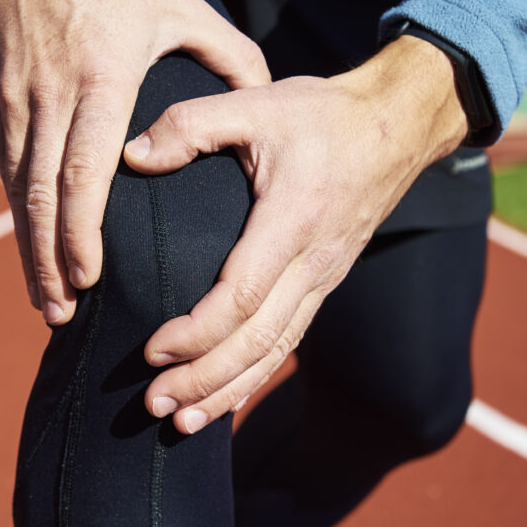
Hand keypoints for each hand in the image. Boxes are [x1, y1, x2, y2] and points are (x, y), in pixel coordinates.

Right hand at [0, 0, 268, 323]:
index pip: (85, 171)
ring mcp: (18, 101)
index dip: (82, 232)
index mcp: (102, 80)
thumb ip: (230, 55)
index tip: (89, 279)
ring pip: (18, 190)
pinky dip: (17, 216)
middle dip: (49, 262)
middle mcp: (53, 98)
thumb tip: (264, 99)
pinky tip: (29, 248)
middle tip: (62, 314)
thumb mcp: (180, 5)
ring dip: (28, 250)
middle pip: (44, 196)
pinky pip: (6, 169)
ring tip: (44, 299)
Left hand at [125, 36, 467, 433]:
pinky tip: (225, 400)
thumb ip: (189, 124)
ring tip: (182, 423)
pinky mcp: (324, 283)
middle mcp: (314, 262)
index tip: (151, 351)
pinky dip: (254, 376)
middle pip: (259, 341)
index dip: (197, 332)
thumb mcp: (256, 104)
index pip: (244, 297)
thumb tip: (130, 154)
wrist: (396, 127)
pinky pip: (289, 341)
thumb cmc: (323, 115)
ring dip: (227, 390)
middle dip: (204, 380)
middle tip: (154, 406)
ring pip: (276, 351)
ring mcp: (323, 278)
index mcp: (292, 221)